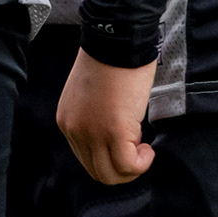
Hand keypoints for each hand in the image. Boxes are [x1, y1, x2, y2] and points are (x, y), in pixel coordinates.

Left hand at [56, 49, 155, 184]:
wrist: (117, 41)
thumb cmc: (112, 61)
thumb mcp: (93, 96)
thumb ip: (95, 118)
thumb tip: (116, 137)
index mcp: (68, 121)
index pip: (87, 158)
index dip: (111, 155)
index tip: (128, 140)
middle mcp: (75, 131)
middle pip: (97, 171)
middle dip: (122, 168)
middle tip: (138, 149)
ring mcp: (92, 133)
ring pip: (110, 175)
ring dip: (133, 168)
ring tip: (144, 149)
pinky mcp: (113, 132)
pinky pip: (128, 165)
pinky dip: (141, 163)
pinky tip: (148, 149)